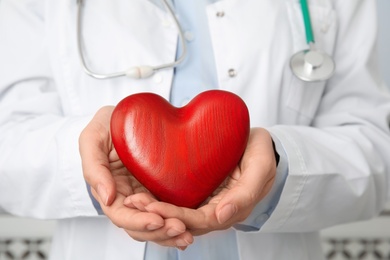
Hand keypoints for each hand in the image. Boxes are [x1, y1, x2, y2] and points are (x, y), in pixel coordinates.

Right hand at [79, 106, 192, 247]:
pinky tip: (191, 226)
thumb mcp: (92, 139)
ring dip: (170, 232)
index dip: (137, 222)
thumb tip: (107, 198)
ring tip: (187, 234)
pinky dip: (179, 220)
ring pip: (156, 222)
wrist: (126, 114)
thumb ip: (94, 168)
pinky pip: (169, 209)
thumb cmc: (105, 125)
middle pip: (141, 225)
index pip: (121, 215)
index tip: (156, 221)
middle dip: (159, 232)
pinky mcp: (162, 187)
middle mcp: (128, 196)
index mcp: (110, 189)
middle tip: (180, 229)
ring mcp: (146, 193)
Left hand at [125, 128, 276, 235]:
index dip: (176, 217)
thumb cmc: (260, 153)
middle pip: (183, 222)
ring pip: (177, 215)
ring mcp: (205, 201)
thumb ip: (246, 193)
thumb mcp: (261, 167)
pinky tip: (142, 192)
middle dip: (158, 215)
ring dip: (155, 211)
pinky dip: (159, 200)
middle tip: (134, 203)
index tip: (153, 208)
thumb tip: (222, 217)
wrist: (257, 143)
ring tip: (132, 201)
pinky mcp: (197, 191)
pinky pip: (177, 201)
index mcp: (230, 209)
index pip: (199, 221)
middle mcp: (215, 210)